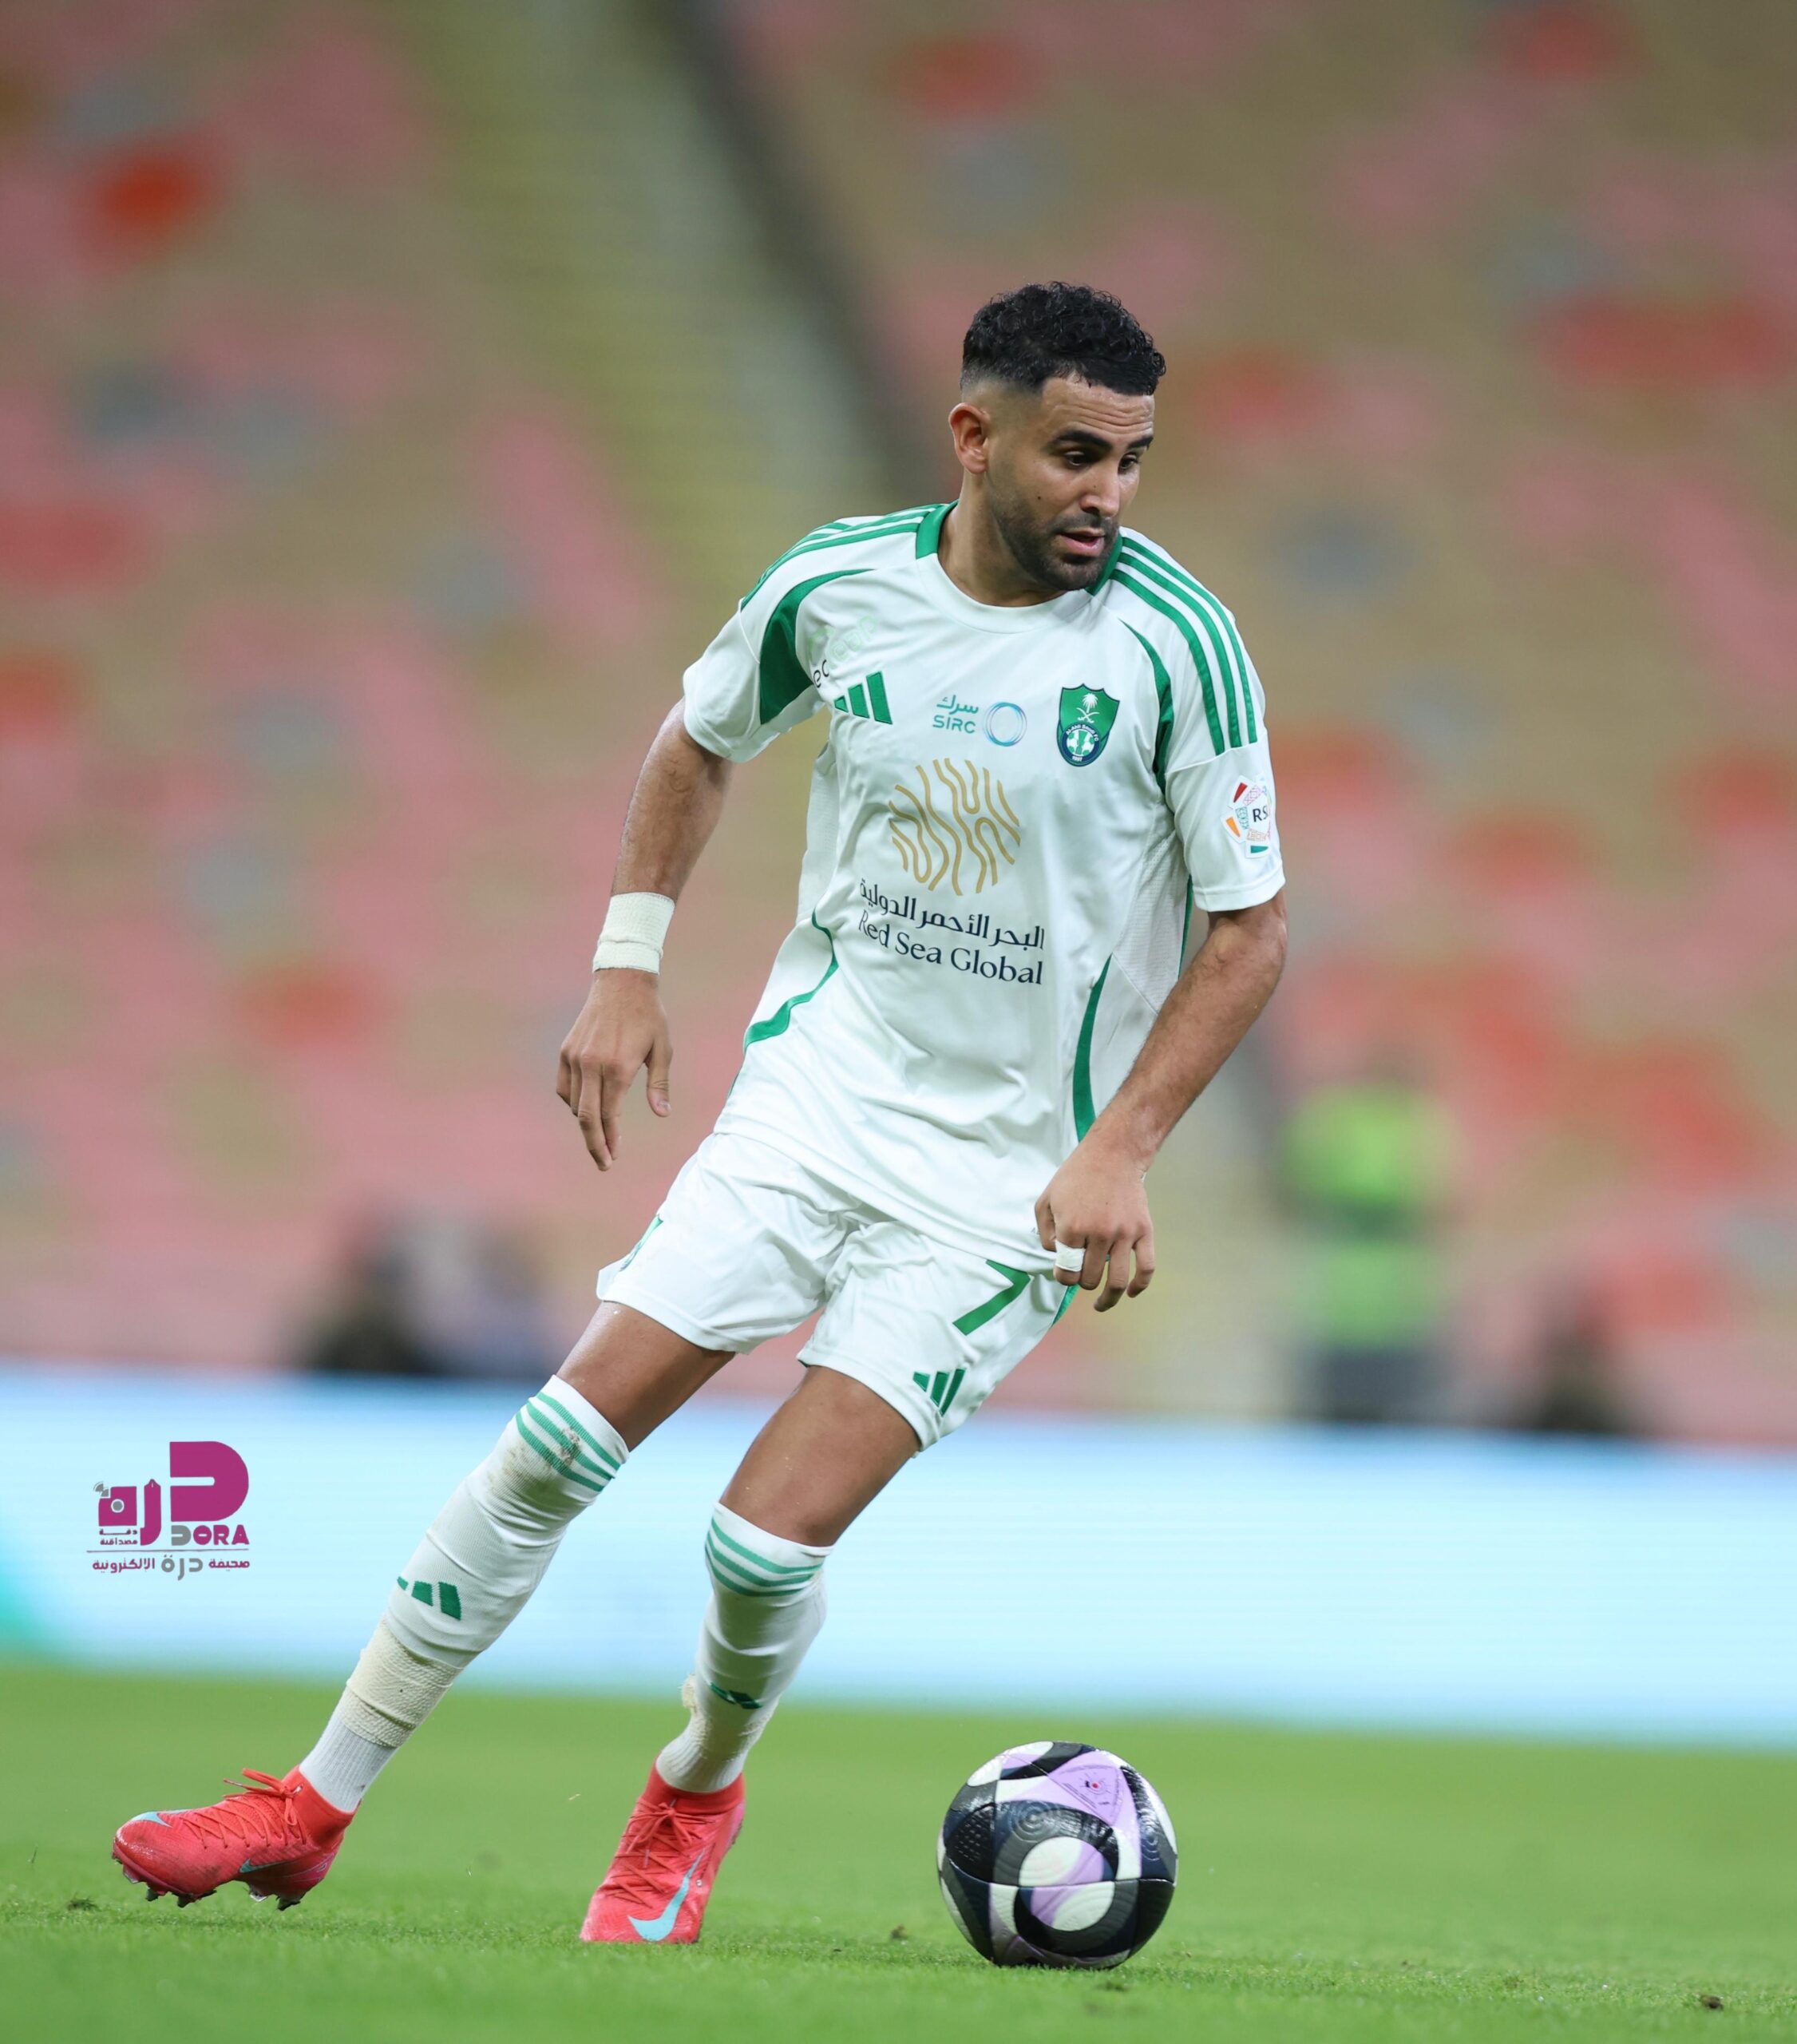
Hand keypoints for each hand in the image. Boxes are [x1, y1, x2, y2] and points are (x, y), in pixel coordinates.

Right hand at [556, 970, 671, 1169]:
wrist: (622, 981)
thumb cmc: (648, 1016)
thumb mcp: (662, 1048)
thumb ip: (659, 1084)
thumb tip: (662, 1114)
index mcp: (617, 1066)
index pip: (609, 1115)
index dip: (610, 1140)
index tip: (613, 1157)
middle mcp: (592, 1064)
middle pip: (586, 1117)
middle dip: (594, 1144)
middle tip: (604, 1163)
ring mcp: (575, 1057)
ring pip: (573, 1104)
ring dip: (586, 1122)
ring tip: (601, 1133)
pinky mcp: (566, 1050)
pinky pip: (563, 1087)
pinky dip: (572, 1102)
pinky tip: (586, 1106)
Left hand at [1033, 1130, 1154, 1312]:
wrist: (1112, 1155)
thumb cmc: (1076, 1176)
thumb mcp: (1046, 1199)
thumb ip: (1044, 1232)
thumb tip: (1056, 1257)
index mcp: (1072, 1228)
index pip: (1066, 1272)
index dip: (1063, 1277)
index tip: (1065, 1273)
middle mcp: (1098, 1235)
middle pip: (1089, 1279)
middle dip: (1082, 1282)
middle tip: (1081, 1275)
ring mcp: (1124, 1235)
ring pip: (1117, 1281)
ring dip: (1108, 1297)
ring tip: (1102, 1303)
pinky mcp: (1144, 1231)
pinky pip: (1146, 1267)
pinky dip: (1140, 1285)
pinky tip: (1131, 1292)